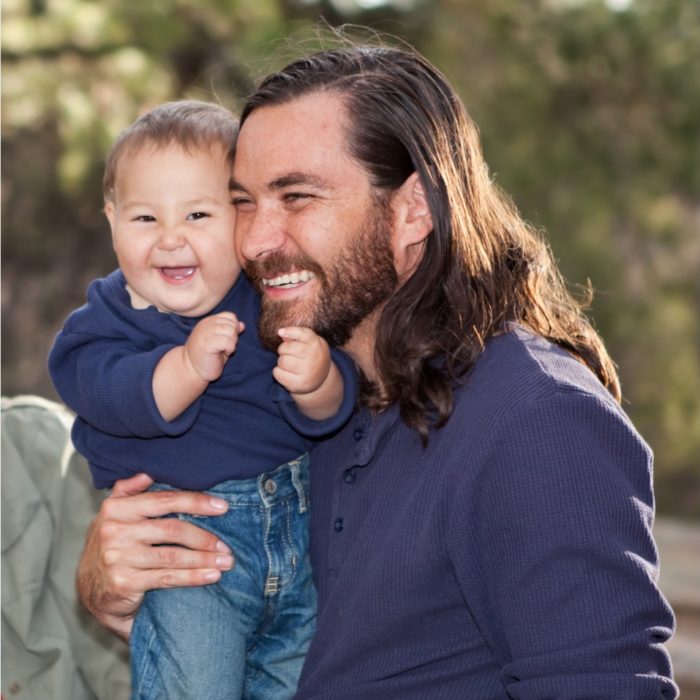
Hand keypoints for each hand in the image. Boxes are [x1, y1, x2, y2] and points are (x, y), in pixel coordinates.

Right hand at [76, 473, 233, 640]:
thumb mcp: (113, 513)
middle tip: (227, 545)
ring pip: (173, 556)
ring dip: (204, 559)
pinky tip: (212, 576)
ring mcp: (119, 557)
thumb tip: (147, 473)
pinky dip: (193, 577)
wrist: (90, 588)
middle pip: (172, 529)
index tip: (222, 507)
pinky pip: (167, 578)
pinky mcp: (124, 582)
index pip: (164, 500)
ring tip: (226, 561)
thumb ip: (128, 490)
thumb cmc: (112, 544)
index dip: (196, 502)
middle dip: (205, 537)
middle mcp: (115, 530)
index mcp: (117, 508)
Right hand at [184, 312, 243, 381]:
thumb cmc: (207, 357)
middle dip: (233, 337)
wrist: (190, 370)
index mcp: (209, 321)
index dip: (234, 328)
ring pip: (231, 331)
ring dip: (231, 343)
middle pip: (232, 324)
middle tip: (224, 347)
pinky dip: (229, 349)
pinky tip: (221, 354)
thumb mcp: (221, 341)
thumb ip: (231, 331)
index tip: (227, 340)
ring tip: (222, 350)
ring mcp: (206, 332)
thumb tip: (242, 325)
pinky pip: (228, 341)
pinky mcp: (208, 343)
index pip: (230, 316)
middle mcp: (207, 324)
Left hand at [273, 326, 330, 394]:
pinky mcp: (299, 384)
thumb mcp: (310, 343)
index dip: (290, 331)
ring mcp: (307, 372)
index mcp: (317, 344)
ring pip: (282, 361)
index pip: (303, 334)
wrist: (321, 380)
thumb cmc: (312, 357)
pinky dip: (278, 372)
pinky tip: (287, 373)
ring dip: (281, 361)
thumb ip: (297, 336)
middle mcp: (314, 358)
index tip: (280, 332)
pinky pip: (278, 373)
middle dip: (283, 349)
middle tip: (289, 353)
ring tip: (290, 364)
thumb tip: (282, 333)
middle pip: (287, 347)